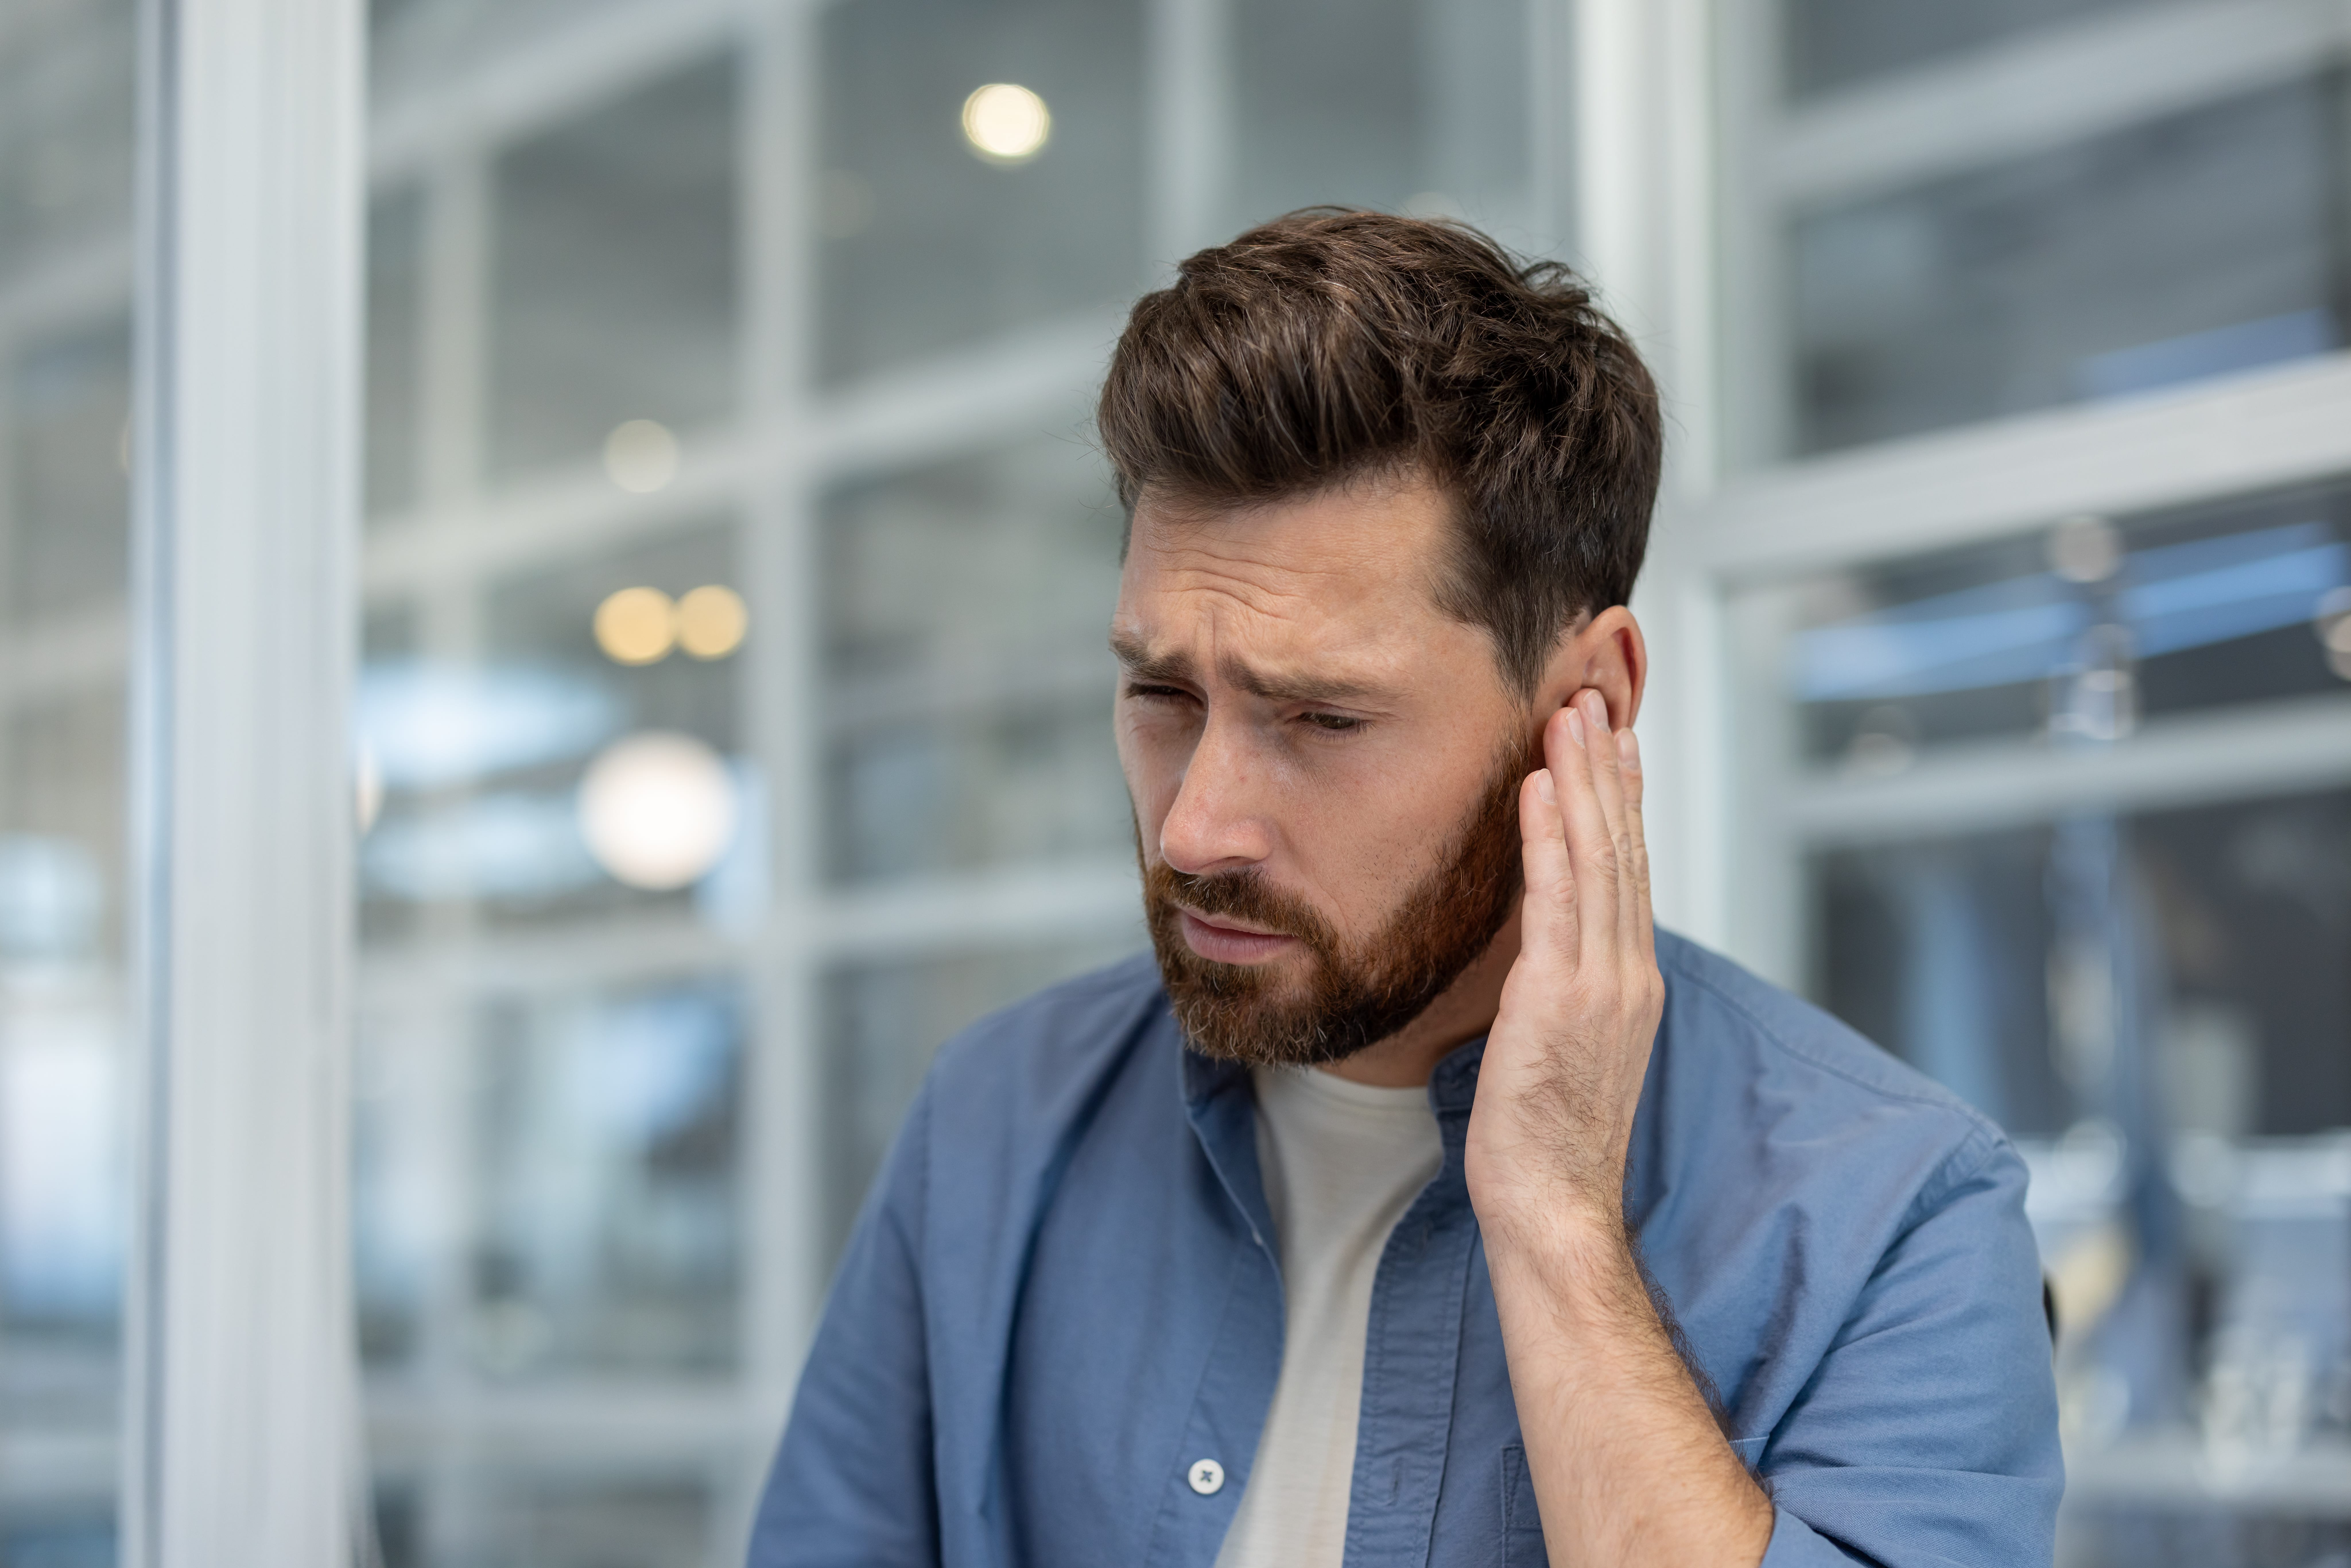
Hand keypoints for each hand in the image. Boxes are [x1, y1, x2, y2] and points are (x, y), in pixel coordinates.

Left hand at [1465, 687, 1663, 1239]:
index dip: (1626, 803)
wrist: (1553, 1204)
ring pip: (1599, 860)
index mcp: (1631, 986)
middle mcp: (1627, 975)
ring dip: (1583, 783)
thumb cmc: (1547, 1136)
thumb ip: (1570, 991)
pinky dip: (1553, 837)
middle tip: (1594, 700)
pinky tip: (1540, 788)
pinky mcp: (1560, 998)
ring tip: (1570, 718)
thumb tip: (1551, 953)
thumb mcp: (1566, 1048)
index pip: (1632, 874)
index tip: (1617, 744)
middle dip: (1610, 771)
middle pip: (1625, 851)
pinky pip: (1559, 899)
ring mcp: (1602, 985)